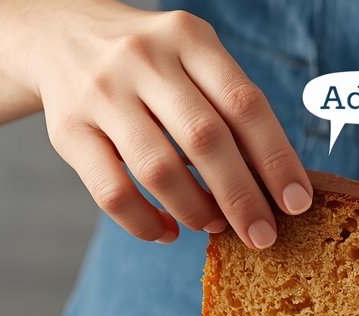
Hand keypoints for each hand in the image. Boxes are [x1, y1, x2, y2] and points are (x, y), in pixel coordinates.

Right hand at [29, 2, 311, 246]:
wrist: (60, 37)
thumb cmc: (154, 65)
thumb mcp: (195, 60)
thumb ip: (232, 109)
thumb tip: (277, 187)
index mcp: (189, 39)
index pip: (245, 105)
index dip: (276, 160)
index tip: (297, 204)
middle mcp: (143, 59)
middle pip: (204, 138)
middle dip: (242, 197)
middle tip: (263, 236)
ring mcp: (101, 93)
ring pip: (158, 170)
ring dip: (196, 211)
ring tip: (215, 226)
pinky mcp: (68, 130)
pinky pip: (111, 193)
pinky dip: (145, 223)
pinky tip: (168, 232)